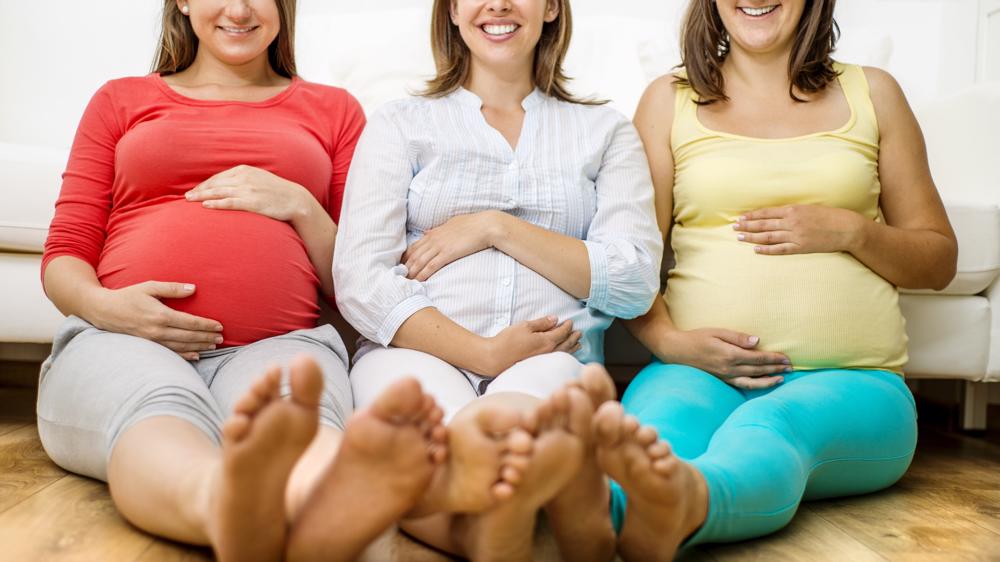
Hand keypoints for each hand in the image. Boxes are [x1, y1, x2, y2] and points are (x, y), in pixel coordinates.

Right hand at [88, 282, 223, 360]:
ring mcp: (152, 340)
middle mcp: (157, 330)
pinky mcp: (148, 346)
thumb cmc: (128, 296)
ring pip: (181, 346)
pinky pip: (170, 353)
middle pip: (188, 336)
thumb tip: (194, 289)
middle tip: (222, 338)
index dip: (206, 325)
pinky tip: (196, 356)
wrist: (104, 311)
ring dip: (199, 346)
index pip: (189, 322)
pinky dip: (185, 355)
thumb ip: (172, 288)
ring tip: (214, 346)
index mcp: (160, 315)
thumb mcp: (150, 287)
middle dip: (206, 337)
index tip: (219, 326)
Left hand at [185, 165, 315, 222]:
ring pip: (218, 192)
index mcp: (245, 170)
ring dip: (202, 196)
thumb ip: (244, 180)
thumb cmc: (277, 191)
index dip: (205, 184)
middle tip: (186, 196)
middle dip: (199, 190)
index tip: (195, 190)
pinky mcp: (251, 202)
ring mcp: (247, 190)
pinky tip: (205, 205)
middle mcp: (244, 178)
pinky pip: (229, 202)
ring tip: (190, 200)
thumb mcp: (259, 178)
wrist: (295, 200)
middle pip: (216, 184)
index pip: (219, 177)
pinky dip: (215, 203)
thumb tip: (230, 186)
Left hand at [402, 211, 501, 280]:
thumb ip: (438, 230)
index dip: (406, 257)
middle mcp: (434, 239)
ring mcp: (440, 246)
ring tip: (406, 282)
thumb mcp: (451, 224)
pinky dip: (423, 274)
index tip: (402, 266)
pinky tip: (418, 281)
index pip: (414, 246)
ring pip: (420, 261)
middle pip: (414, 255)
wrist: (485, 226)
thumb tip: (428, 232)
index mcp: (434, 233)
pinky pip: (431, 266)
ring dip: (412, 273)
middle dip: (406, 267)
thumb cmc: (472, 224)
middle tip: (399, 278)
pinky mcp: (447, 253)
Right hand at [481, 316, 580, 375]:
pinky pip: (557, 359)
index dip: (567, 326)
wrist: (495, 358)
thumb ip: (541, 323)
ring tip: (578, 344)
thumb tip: (555, 319)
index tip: (570, 321)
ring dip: (572, 348)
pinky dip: (564, 355)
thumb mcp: (525, 326)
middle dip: (573, 337)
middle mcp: (548, 352)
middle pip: (566, 344)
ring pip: (563, 353)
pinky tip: (564, 354)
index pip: (562, 332)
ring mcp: (544, 360)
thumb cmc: (508, 340)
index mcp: (546, 341)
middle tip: (580, 333)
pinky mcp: (538, 365)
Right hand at [659, 328, 790, 389]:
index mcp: (729, 354)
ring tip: (782, 378)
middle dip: (776, 368)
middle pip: (758, 369)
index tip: (786, 358)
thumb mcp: (716, 332)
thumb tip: (757, 341)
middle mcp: (728, 368)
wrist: (676, 351)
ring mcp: (725, 376)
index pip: (758, 357)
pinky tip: (763, 382)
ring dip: (769, 380)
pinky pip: (742, 385)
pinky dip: (755, 385)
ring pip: (752, 381)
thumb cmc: (696, 337)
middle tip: (791, 367)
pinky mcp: (721, 380)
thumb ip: (737, 337)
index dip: (773, 358)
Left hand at [733, 205, 865, 254]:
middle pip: (764, 224)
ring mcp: (796, 235)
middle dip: (747, 225)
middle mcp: (792, 222)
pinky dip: (766, 250)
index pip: (767, 212)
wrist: (847, 228)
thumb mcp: (809, 208)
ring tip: (739, 237)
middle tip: (734, 227)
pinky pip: (780, 249)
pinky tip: (755, 249)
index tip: (741, 217)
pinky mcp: (801, 247)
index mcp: (793, 210)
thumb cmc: (829, 217)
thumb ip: (792, 212)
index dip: (752, 215)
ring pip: (768, 236)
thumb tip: (776, 215)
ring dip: (752, 237)